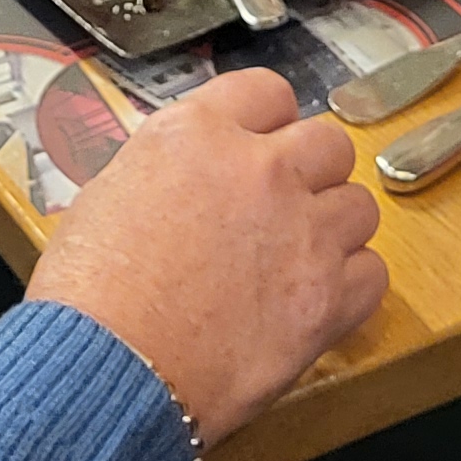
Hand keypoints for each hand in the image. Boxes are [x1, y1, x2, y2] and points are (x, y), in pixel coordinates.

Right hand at [25, 68, 386, 448]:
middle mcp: (262, 170)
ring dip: (334, 228)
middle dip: (311, 172)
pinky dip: (350, 286)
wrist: (105, 370)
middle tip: (283, 209)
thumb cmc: (88, 293)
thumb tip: (191, 185)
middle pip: (330, 143)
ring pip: (360, 206)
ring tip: (299, 260)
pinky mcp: (328, 299)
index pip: (268, 91)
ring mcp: (303, 233)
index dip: (268, 123)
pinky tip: (315, 302)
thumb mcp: (110, 194)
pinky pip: (373, 273)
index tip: (262, 147)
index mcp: (199, 134)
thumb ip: (170, 172)